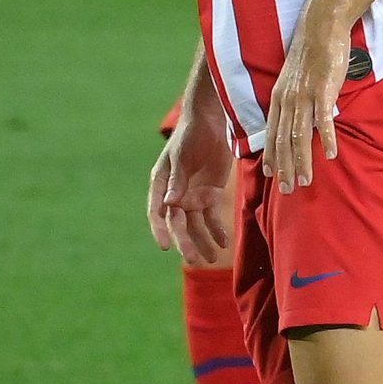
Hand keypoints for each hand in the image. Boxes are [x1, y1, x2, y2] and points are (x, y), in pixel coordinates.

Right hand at [150, 110, 234, 265]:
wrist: (211, 123)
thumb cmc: (190, 136)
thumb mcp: (182, 156)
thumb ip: (177, 180)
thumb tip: (170, 205)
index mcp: (161, 185)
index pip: (158, 212)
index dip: (161, 230)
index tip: (166, 246)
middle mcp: (175, 194)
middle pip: (179, 223)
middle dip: (186, 242)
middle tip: (195, 260)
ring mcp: (192, 196)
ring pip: (196, 225)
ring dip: (203, 241)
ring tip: (211, 259)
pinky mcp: (209, 194)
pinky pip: (211, 217)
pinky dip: (217, 230)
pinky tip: (224, 243)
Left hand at [261, 17, 348, 192]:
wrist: (320, 28)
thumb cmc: (311, 54)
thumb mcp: (294, 80)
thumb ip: (294, 100)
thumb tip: (299, 119)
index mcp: (278, 98)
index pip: (272, 134)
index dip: (272, 157)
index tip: (274, 177)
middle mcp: (287, 100)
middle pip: (282, 141)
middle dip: (285, 168)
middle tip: (289, 189)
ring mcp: (304, 96)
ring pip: (299, 136)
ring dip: (302, 161)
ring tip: (306, 180)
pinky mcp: (323, 90)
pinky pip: (323, 120)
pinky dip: (326, 138)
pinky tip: (331, 154)